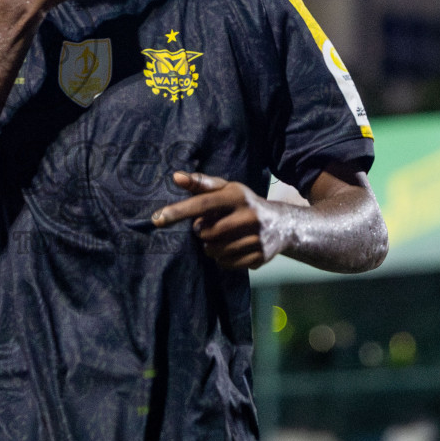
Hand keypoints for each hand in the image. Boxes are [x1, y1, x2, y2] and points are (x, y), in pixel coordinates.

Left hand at [150, 171, 284, 269]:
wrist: (283, 224)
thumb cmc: (243, 204)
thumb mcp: (226, 189)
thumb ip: (201, 184)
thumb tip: (175, 176)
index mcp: (237, 195)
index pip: (202, 203)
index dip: (178, 211)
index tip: (156, 219)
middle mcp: (249, 215)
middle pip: (206, 233)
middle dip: (201, 232)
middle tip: (209, 227)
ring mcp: (256, 238)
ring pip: (215, 251)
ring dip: (210, 247)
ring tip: (220, 238)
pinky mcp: (260, 256)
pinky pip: (226, 263)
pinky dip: (222, 258)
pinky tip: (231, 248)